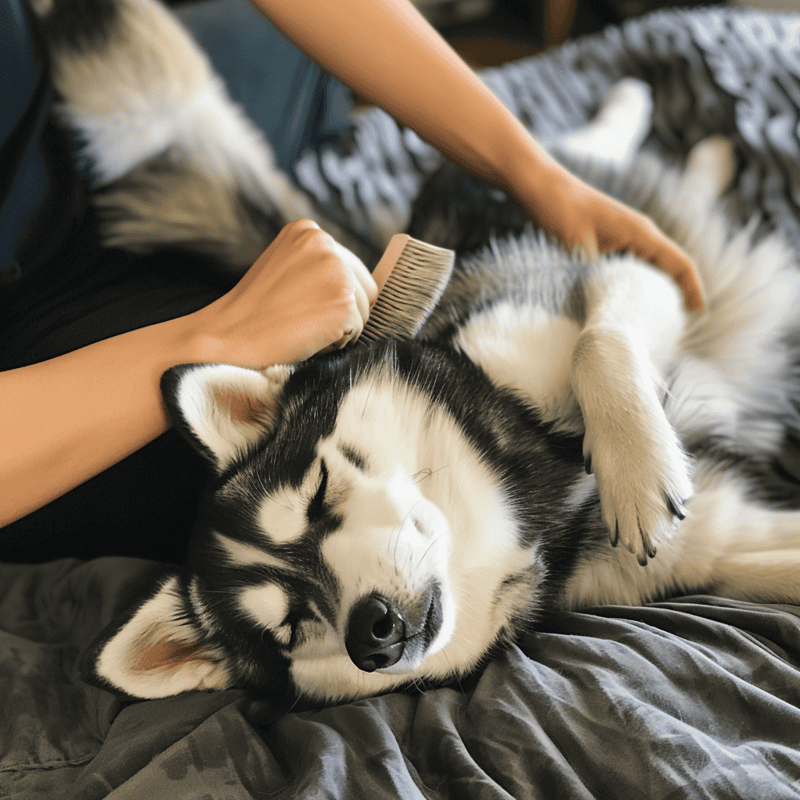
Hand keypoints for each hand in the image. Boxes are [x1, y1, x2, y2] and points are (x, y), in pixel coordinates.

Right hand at [190, 219, 378, 365]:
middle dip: (339, 312)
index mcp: (308, 231)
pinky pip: (358, 332)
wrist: (226, 339)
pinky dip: (336, 343)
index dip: (330, 298)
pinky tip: (305, 336)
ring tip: (299, 326)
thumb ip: (319, 268)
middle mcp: (325, 243)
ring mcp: (336, 271)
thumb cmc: (254, 315)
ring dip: (338, 329)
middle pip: (364, 290)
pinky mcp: (343, 301)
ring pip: (364, 313)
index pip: (351, 269)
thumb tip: (372, 290)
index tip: (298, 306)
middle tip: (297, 319)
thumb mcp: (284, 271)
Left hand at [517, 162, 703, 310]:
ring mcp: (626, 234)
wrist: (541, 186)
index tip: (697, 313)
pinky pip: (634, 263)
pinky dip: (637, 281)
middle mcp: (639, 232)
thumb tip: (605, 304)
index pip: (679, 262)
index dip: (692, 288)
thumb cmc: (559, 210)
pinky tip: (627, 299)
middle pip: (671, 266)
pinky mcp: (611, 238)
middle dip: (678, 292)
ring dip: (657, 288)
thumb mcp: (579, 245)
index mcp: (641, 232)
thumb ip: (595, 273)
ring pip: (653, 265)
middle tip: (674, 326)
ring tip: (654, 318)